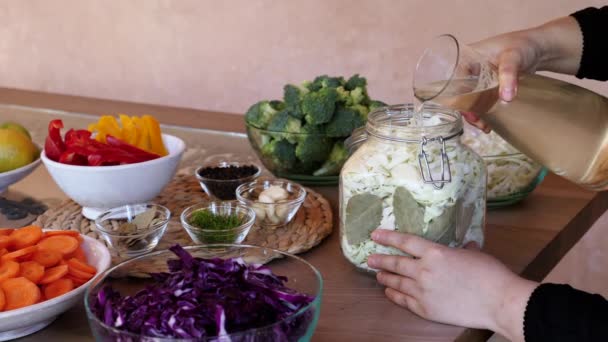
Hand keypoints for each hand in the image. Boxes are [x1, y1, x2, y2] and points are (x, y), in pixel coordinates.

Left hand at [367, 230, 537, 341]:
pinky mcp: (426, 309)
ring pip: (397, 282)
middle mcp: (424, 270)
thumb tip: (465, 245)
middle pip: (396, 263)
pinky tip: (389, 291)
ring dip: (385, 277)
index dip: (388, 237)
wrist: (498, 302)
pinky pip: (404, 300)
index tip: (375, 234)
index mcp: (435, 253)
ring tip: (377, 274)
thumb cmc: (490, 274)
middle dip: (381, 259)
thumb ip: (462, 248)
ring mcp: (423, 291)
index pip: (405, 241)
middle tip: (370, 258)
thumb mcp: (474, 253)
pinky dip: (394, 295)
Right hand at [462, 30, 543, 131]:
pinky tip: (490, 121)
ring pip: (469, 98)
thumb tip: (506, 98)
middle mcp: (469, 68)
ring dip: (474, 113)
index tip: (469, 112)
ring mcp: (478, 78)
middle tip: (478, 122)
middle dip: (466, 109)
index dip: (458, 98)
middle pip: (460, 92)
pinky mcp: (488, 86)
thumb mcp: (514, 57)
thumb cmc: (523, 45)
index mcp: (467, 58)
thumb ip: (508, 74)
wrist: (540, 47)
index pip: (454, 81)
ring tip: (485, 126)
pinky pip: (480, 100)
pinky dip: (483, 111)